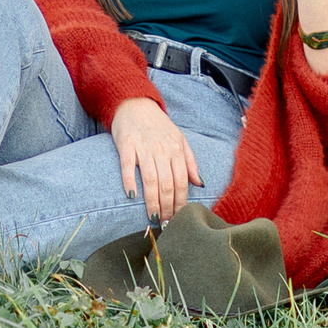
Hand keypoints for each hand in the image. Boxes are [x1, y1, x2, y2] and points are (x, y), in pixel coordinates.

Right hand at [109, 97, 200, 222]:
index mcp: (176, 150)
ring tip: (153, 217)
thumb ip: (190, 162)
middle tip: (166, 223)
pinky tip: (131, 196)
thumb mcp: (180, 139)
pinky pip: (128, 166)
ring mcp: (143, 147)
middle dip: (168, 207)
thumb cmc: (158, 125)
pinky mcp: (126, 145)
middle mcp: (161, 150)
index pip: (182, 182)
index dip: (181, 202)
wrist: (135, 104)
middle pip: (167, 184)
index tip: (179, 218)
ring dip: (152, 201)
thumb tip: (200, 184)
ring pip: (150, 179)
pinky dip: (130, 182)